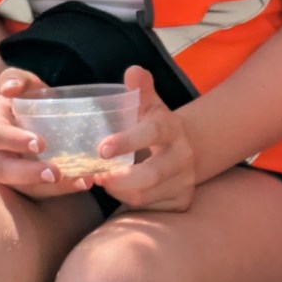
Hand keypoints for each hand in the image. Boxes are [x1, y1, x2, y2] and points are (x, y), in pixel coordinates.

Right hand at [0, 68, 96, 199]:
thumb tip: (9, 89)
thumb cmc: (20, 93)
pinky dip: (63, 189)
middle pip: (5, 171)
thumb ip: (14, 78)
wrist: (21, 110)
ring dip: (52, 188)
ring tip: (79, 181)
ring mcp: (9, 170)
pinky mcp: (26, 182)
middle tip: (54, 173)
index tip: (39, 144)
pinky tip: (85, 181)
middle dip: (29, 175)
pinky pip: (41, 190)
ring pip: (24, 187)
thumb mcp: (18, 79)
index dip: (16, 141)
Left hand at [93, 66, 195, 211]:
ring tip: (104, 181)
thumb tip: (133, 71)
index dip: (127, 141)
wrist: (185, 149)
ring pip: (145, 196)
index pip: (151, 132)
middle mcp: (183, 155)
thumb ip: (139, 89)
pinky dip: (129, 203)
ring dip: (119, 191)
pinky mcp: (182, 202)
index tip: (102, 148)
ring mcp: (185, 181)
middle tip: (96, 175)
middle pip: (151, 174)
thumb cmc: (154, 125)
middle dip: (119, 178)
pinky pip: (149, 210)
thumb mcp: (148, 105)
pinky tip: (120, 192)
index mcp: (172, 126)